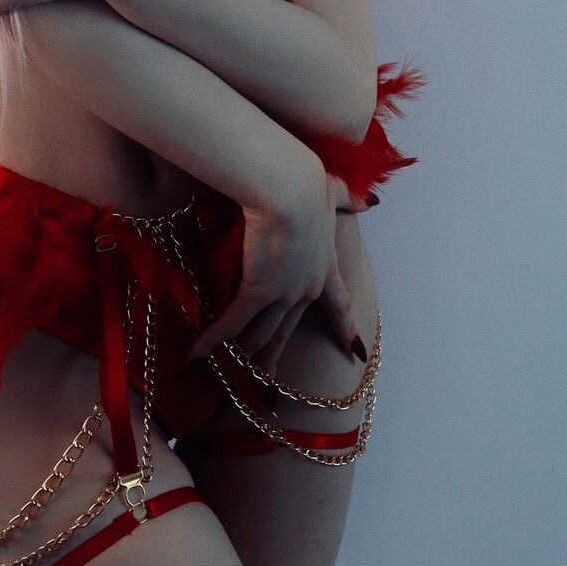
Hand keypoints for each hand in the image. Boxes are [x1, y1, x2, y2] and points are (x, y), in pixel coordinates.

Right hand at [187, 160, 366, 369]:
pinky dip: (212, 340)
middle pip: (290, 330)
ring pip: (261, 334)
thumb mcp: (335, 193)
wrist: (289, 188)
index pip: (340, 305)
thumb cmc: (308, 184)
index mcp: (326, 267)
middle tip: (269, 381)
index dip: (345, 328)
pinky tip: (194, 356)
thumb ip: (350, 200)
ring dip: (244, 356)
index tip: (356, 351)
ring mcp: (283, 294)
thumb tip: (372, 201)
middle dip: (277, 356)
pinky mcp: (258, 292)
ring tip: (231, 376)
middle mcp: (306, 288)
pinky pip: (232, 323)